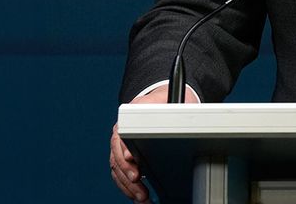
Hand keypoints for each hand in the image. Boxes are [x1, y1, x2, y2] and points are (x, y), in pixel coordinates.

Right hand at [110, 85, 196, 201]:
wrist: (159, 103)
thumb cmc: (161, 102)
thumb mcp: (165, 100)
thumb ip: (168, 108)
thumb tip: (178, 115)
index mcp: (127, 118)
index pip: (121, 135)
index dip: (125, 148)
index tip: (130, 157)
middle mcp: (120, 135)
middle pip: (117, 156)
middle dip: (127, 172)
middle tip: (137, 181)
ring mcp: (120, 149)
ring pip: (118, 170)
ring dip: (128, 186)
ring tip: (141, 196)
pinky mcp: (125, 160)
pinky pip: (122, 177)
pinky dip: (129, 189)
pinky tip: (139, 197)